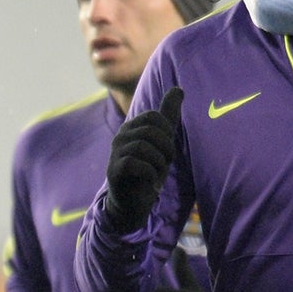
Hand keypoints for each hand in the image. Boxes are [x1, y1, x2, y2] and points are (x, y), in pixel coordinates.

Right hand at [99, 86, 183, 237]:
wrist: (133, 203)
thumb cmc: (148, 171)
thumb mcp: (161, 142)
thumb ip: (168, 116)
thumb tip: (178, 89)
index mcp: (131, 127)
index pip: (154, 116)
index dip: (167, 133)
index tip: (167, 151)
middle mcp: (120, 136)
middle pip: (150, 130)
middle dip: (165, 149)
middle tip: (163, 165)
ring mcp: (115, 153)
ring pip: (143, 147)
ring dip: (158, 163)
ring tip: (156, 174)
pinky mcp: (113, 171)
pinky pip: (136, 163)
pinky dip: (149, 173)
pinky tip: (150, 182)